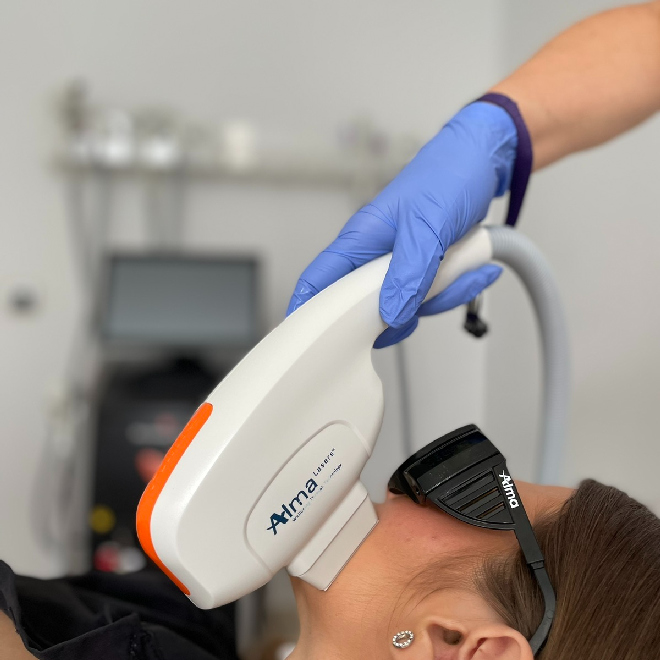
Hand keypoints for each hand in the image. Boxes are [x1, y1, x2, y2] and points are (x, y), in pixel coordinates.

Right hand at [287, 102, 517, 346]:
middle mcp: (373, 256)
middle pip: (367, 308)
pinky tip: (476, 270)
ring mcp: (398, 265)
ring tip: (464, 268)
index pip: (319, 280)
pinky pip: (431, 297)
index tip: (308, 343)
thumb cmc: (447, 176)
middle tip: (425, 300)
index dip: (307, 311)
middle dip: (401, 313)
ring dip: (440, 297)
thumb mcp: (428, 225)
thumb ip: (408, 272)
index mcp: (359, 240)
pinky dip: (456, 288)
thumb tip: (390, 315)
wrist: (482, 160)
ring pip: (406, 307)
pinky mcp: (421, 269)